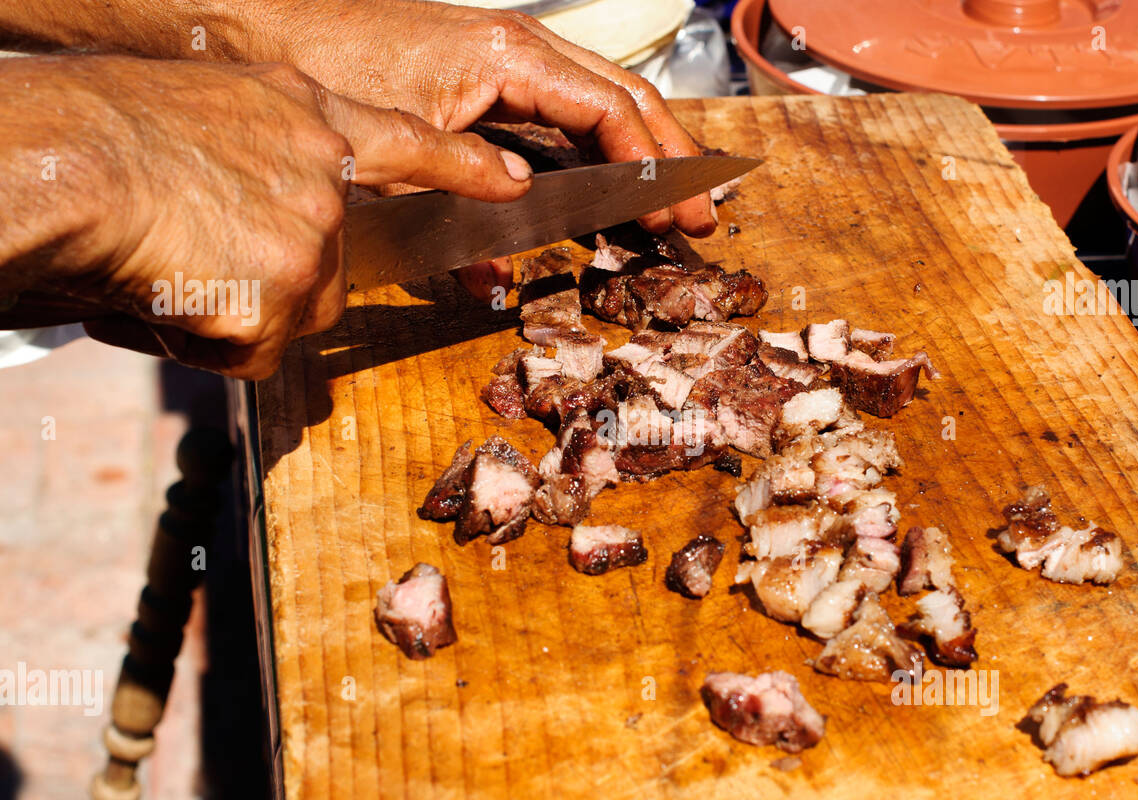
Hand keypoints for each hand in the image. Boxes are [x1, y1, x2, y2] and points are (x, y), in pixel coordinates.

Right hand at [9, 55, 534, 377]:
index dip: (460, 165)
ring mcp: (315, 238)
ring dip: (238, 307)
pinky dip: (210, 340)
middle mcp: (323, 173)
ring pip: (292, 305)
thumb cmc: (98, 129)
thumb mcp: (201, 106)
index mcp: (301, 113)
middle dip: (274, 272)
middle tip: (199, 252)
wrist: (69, 164)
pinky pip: (255, 348)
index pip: (407, 141)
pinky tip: (170, 298)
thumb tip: (245, 203)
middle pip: (331, 259)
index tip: (509, 181)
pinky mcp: (290, 299)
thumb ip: (252, 151)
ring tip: (170, 266)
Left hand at [270, 0, 717, 237]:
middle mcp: (517, 46)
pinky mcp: (481, 69)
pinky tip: (599, 182)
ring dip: (639, 150)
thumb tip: (501, 267)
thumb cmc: (327, 68)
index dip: (651, 169)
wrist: (264, 21)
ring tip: (669, 201)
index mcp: (510, 57)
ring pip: (597, 97)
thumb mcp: (399, 152)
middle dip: (669, 158)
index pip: (610, 112)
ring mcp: (502, 53)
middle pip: (623, 97)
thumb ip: (460, 206)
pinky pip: (557, 104)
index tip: (677, 217)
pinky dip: (591, 142)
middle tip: (702, 214)